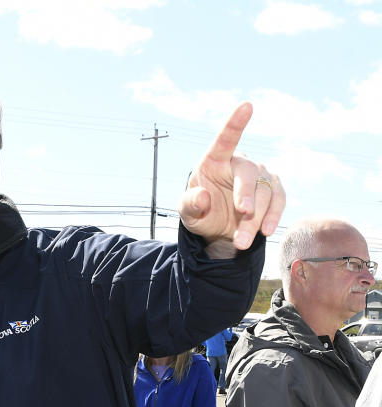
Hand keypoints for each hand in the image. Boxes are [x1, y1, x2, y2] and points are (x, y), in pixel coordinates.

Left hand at [177, 102, 284, 254]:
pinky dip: (273, 217)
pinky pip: (279, 200)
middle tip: (244, 214)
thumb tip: (201, 195)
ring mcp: (259, 175)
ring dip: (255, 219)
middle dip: (247, 195)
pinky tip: (266, 231)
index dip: (235, 123)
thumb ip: (190, 204)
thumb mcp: (188, 212)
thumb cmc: (200, 212)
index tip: (246, 106)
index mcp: (214, 161)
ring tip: (240, 241)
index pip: (225, 139)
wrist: (218, 230)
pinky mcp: (273, 189)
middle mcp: (239, 163)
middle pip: (248, 174)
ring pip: (264, 193)